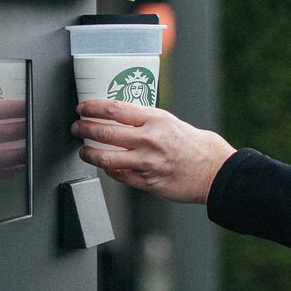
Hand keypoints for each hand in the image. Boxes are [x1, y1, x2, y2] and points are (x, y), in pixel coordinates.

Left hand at [71, 100, 234, 204]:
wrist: (214, 171)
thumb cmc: (194, 145)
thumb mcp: (169, 121)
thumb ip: (144, 120)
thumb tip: (117, 117)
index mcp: (155, 120)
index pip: (114, 109)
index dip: (92, 108)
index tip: (82, 108)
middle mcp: (149, 140)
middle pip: (104, 133)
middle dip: (83, 129)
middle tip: (76, 128)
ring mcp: (146, 163)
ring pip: (105, 158)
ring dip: (88, 153)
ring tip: (83, 150)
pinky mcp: (147, 182)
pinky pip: (119, 176)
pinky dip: (108, 170)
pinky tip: (105, 166)